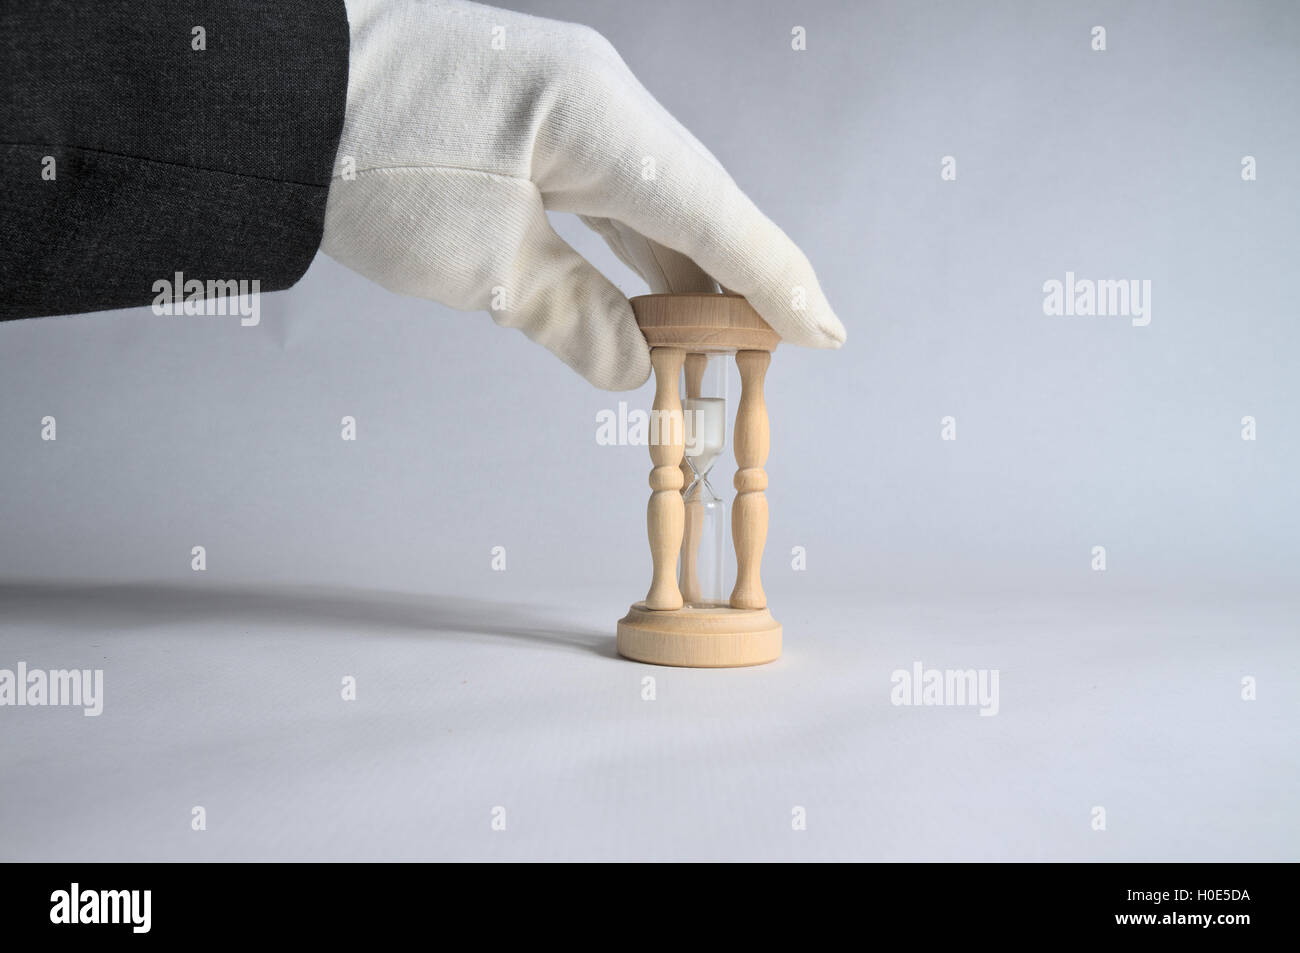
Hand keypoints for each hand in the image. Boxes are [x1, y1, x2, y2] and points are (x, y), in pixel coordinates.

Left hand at [322, 0, 845, 389]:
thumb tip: (637, 368)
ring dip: (687, 272)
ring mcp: (570, 105)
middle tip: (776, 356)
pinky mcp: (536, 121)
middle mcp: (602, 102)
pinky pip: (613, 192)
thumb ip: (574, 318)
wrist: (283, 90)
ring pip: (657, 200)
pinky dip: (637, 249)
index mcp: (603, 122)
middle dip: (737, 285)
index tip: (824, 331)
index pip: (715, 215)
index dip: (773, 281)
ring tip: (723, 342)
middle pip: (698, 204)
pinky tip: (658, 295)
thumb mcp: (478, 264)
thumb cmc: (370, 164)